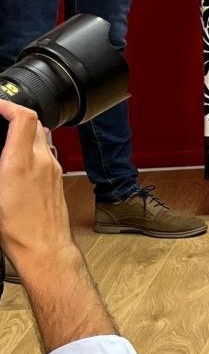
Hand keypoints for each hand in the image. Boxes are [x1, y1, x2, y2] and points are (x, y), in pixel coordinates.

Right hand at [0, 99, 74, 273]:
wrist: (44, 247)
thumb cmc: (18, 229)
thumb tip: (0, 151)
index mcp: (22, 162)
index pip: (23, 117)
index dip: (8, 105)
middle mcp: (42, 161)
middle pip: (34, 123)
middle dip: (14, 116)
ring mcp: (53, 168)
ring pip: (40, 137)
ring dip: (23, 131)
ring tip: (5, 137)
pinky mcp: (57, 178)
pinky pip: (45, 152)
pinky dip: (30, 147)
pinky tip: (17, 159)